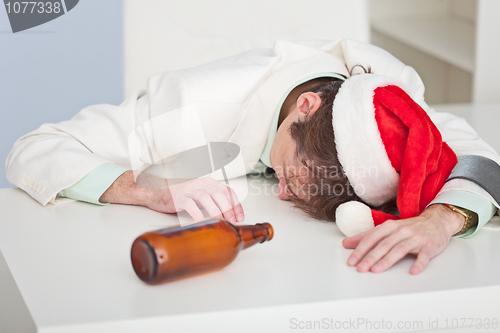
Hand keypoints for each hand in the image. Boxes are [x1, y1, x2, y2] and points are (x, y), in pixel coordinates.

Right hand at [100, 171, 243, 222]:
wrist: (154, 191)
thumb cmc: (178, 195)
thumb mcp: (198, 193)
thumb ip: (211, 200)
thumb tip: (227, 215)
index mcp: (207, 182)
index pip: (227, 191)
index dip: (236, 204)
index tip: (240, 217)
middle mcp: (200, 183)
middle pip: (220, 195)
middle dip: (229, 210)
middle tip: (232, 223)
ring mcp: (188, 190)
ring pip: (208, 199)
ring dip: (217, 212)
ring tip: (221, 223)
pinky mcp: (178, 198)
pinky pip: (191, 207)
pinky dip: (199, 215)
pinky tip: (203, 222)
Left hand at [342, 204, 463, 274]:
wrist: (437, 221)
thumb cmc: (409, 228)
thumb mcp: (387, 229)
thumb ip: (367, 236)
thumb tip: (346, 243)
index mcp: (390, 227)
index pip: (371, 238)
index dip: (360, 249)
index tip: (351, 260)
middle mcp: (401, 231)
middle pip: (384, 244)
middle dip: (370, 257)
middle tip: (361, 268)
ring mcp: (416, 238)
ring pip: (400, 249)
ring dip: (387, 260)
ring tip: (376, 270)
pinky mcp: (429, 246)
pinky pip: (424, 256)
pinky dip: (419, 263)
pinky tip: (412, 271)